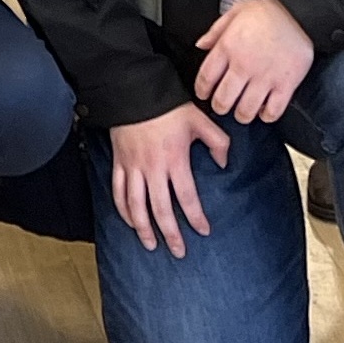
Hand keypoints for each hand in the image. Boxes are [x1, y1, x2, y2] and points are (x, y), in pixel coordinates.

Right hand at [106, 104, 235, 256]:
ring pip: (136, 206)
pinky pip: (118, 192)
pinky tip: (130, 221)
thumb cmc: (167, 105)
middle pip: (160, 209)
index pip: (187, 197)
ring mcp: (133, 167)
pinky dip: (123, 210)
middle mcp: (152, 168)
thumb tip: (225, 163)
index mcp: (175, 160)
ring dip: (143, 228)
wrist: (133, 90)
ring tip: (151, 244)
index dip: (195, 217)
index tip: (203, 231)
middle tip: (179, 252)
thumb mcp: (200, 120)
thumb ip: (218, 142)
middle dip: (170, 234)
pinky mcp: (119, 163)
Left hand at [188, 0, 314, 124]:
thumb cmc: (270, 11)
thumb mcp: (236, 12)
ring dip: (241, 115)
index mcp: (228, 47)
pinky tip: (264, 111)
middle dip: (219, 107)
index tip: (203, 94)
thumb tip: (201, 45)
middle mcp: (244, 65)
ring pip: (246, 110)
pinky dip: (267, 116)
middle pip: (223, 100)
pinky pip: (273, 111)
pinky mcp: (286, 84)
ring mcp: (265, 77)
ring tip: (242, 112)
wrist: (300, 12)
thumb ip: (215, 31)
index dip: (201, 91)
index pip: (206, 78)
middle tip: (222, 107)